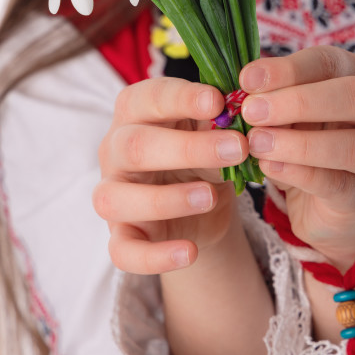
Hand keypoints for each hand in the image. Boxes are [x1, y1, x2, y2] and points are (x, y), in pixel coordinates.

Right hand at [94, 77, 249, 273]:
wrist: (205, 200)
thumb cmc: (205, 150)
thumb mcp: (216, 130)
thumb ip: (222, 120)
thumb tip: (241, 109)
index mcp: (136, 111)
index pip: (148, 98)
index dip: (181, 98)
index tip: (218, 102)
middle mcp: (114, 150)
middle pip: (135, 146)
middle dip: (188, 148)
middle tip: (238, 148)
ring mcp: (113, 194)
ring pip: (116, 199)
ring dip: (166, 200)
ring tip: (210, 196)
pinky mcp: (120, 236)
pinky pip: (123, 252)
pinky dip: (155, 257)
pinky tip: (190, 253)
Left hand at [239, 46, 354, 268]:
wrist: (319, 203)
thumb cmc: (301, 141)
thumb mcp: (284, 114)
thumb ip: (270, 97)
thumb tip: (242, 86)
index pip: (331, 62)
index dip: (289, 68)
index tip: (248, 79)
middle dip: (300, 101)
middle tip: (252, 111)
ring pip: (354, 145)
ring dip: (300, 143)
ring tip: (257, 143)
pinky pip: (340, 184)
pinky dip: (302, 174)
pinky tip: (270, 168)